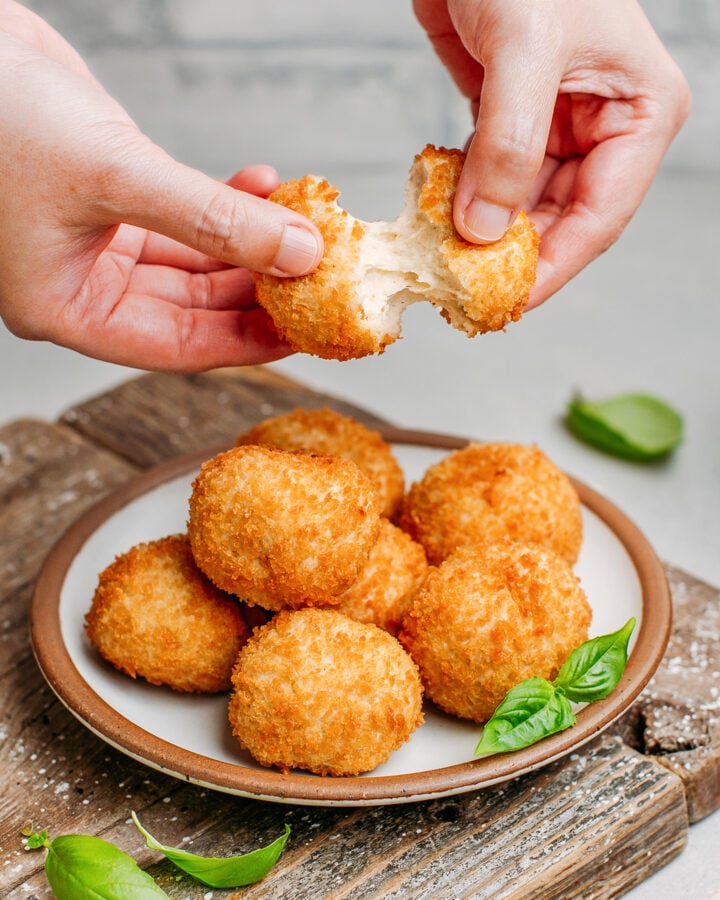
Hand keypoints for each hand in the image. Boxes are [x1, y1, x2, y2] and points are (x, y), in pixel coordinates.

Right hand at [0, 2, 322, 369]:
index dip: (246, 342)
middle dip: (257, 291)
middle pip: (194, 308)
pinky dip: (227, 201)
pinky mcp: (119, 198)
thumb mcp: (116, 176)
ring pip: (197, 261)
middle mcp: (86, 283)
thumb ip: (212, 219)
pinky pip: (188, 215)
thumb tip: (297, 253)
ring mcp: (103, 242)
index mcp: (67, 308)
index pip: (177, 346)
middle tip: (316, 283)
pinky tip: (263, 186)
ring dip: (251, 243)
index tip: (303, 333)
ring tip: (301, 230)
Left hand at [414, 0, 690, 306]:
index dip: (554, 267)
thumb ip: (509, 144)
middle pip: (562, 221)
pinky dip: (467, 203)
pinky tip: (442, 219)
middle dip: (516, 258)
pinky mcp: (509, 121)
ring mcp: (555, 127)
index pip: (601, 215)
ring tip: (449, 264)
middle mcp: (603, 127)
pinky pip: (493, 181)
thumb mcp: (526, 49)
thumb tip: (485, 229)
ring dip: (486, 236)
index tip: (510, 302)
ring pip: (525, 208)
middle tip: (470, 295)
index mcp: (639, 112)